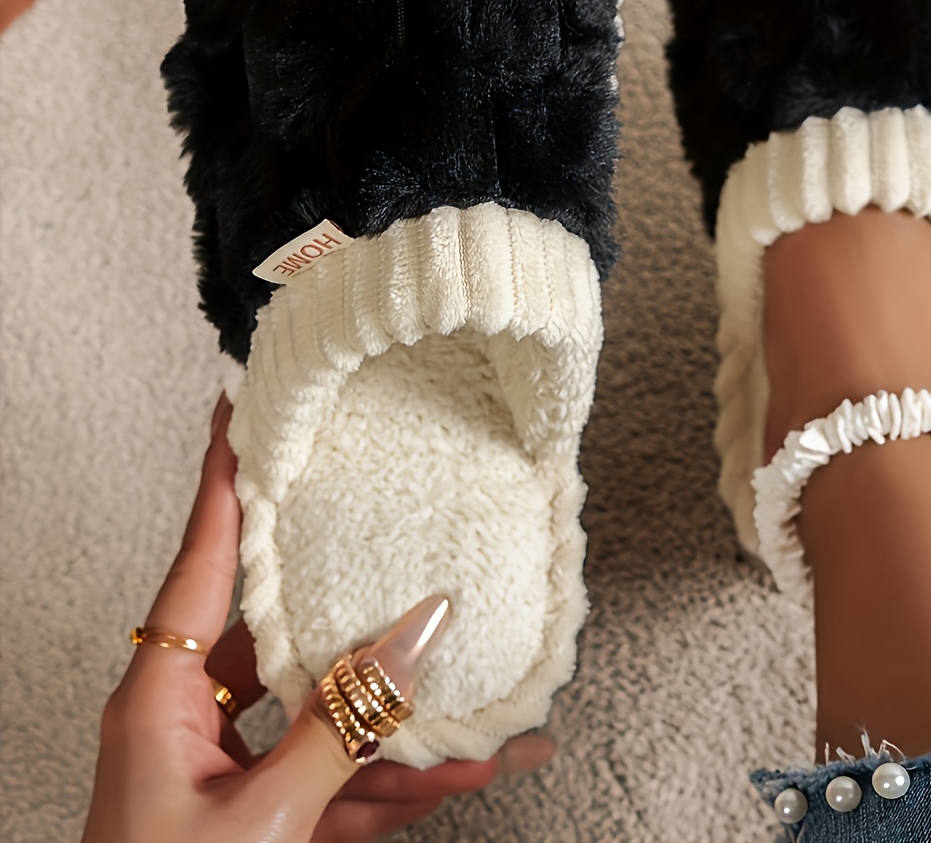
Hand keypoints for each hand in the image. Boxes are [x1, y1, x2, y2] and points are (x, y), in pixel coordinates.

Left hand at [82, 395, 553, 842]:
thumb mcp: (260, 821)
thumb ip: (345, 726)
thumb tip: (418, 635)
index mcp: (160, 698)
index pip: (202, 557)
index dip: (223, 479)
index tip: (241, 407)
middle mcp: (194, 719)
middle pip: (290, 628)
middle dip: (368, 604)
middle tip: (408, 535)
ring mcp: (235, 771)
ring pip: (335, 713)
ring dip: (413, 718)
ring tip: (492, 696)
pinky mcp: (270, 819)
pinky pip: (345, 779)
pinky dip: (404, 778)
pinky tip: (471, 766)